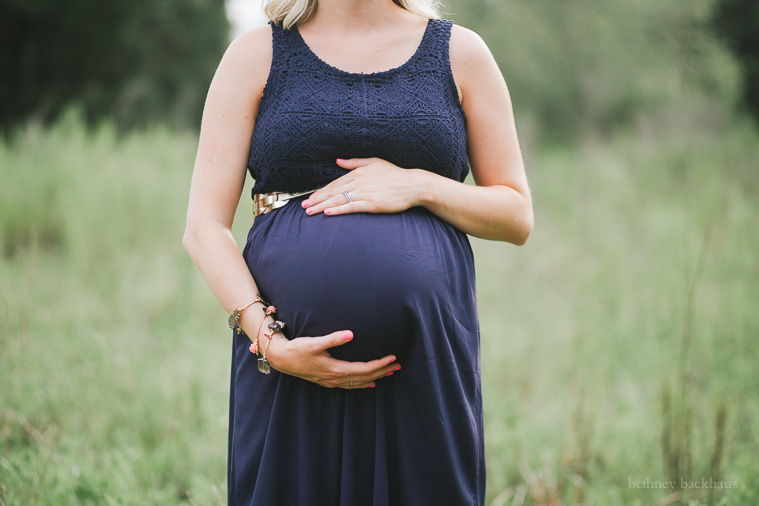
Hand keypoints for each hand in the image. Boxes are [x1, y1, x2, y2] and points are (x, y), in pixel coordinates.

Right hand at [264, 330, 400, 388]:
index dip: (380, 364)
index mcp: (336, 369)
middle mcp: (336, 379)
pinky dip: (363, 384)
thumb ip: (333, 338)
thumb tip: (351, 334)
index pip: (364, 369)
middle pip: (365, 377)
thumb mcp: (314, 342)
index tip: (393, 358)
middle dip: (383, 371)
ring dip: (376, 377)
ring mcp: (332, 382)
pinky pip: (351, 386)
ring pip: (359, 383)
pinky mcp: (328, 381)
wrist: (282, 359)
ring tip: (390, 373)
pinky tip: (370, 383)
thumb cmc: (298, 349)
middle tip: (399, 365)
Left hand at [302, 157, 427, 215]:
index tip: (310, 197)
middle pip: (333, 192)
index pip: (335, 183)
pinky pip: (351, 207)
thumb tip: (338, 160)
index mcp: (358, 173)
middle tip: (304, 206)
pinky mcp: (372, 204)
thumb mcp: (374, 162)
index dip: (320, 191)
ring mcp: (365, 193)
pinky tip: (328, 213)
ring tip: (310, 211)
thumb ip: (354, 162)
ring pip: (339, 200)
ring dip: (322, 206)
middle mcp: (359, 182)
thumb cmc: (395, 174)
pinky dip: (338, 210)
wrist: (412, 185)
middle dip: (316, 199)